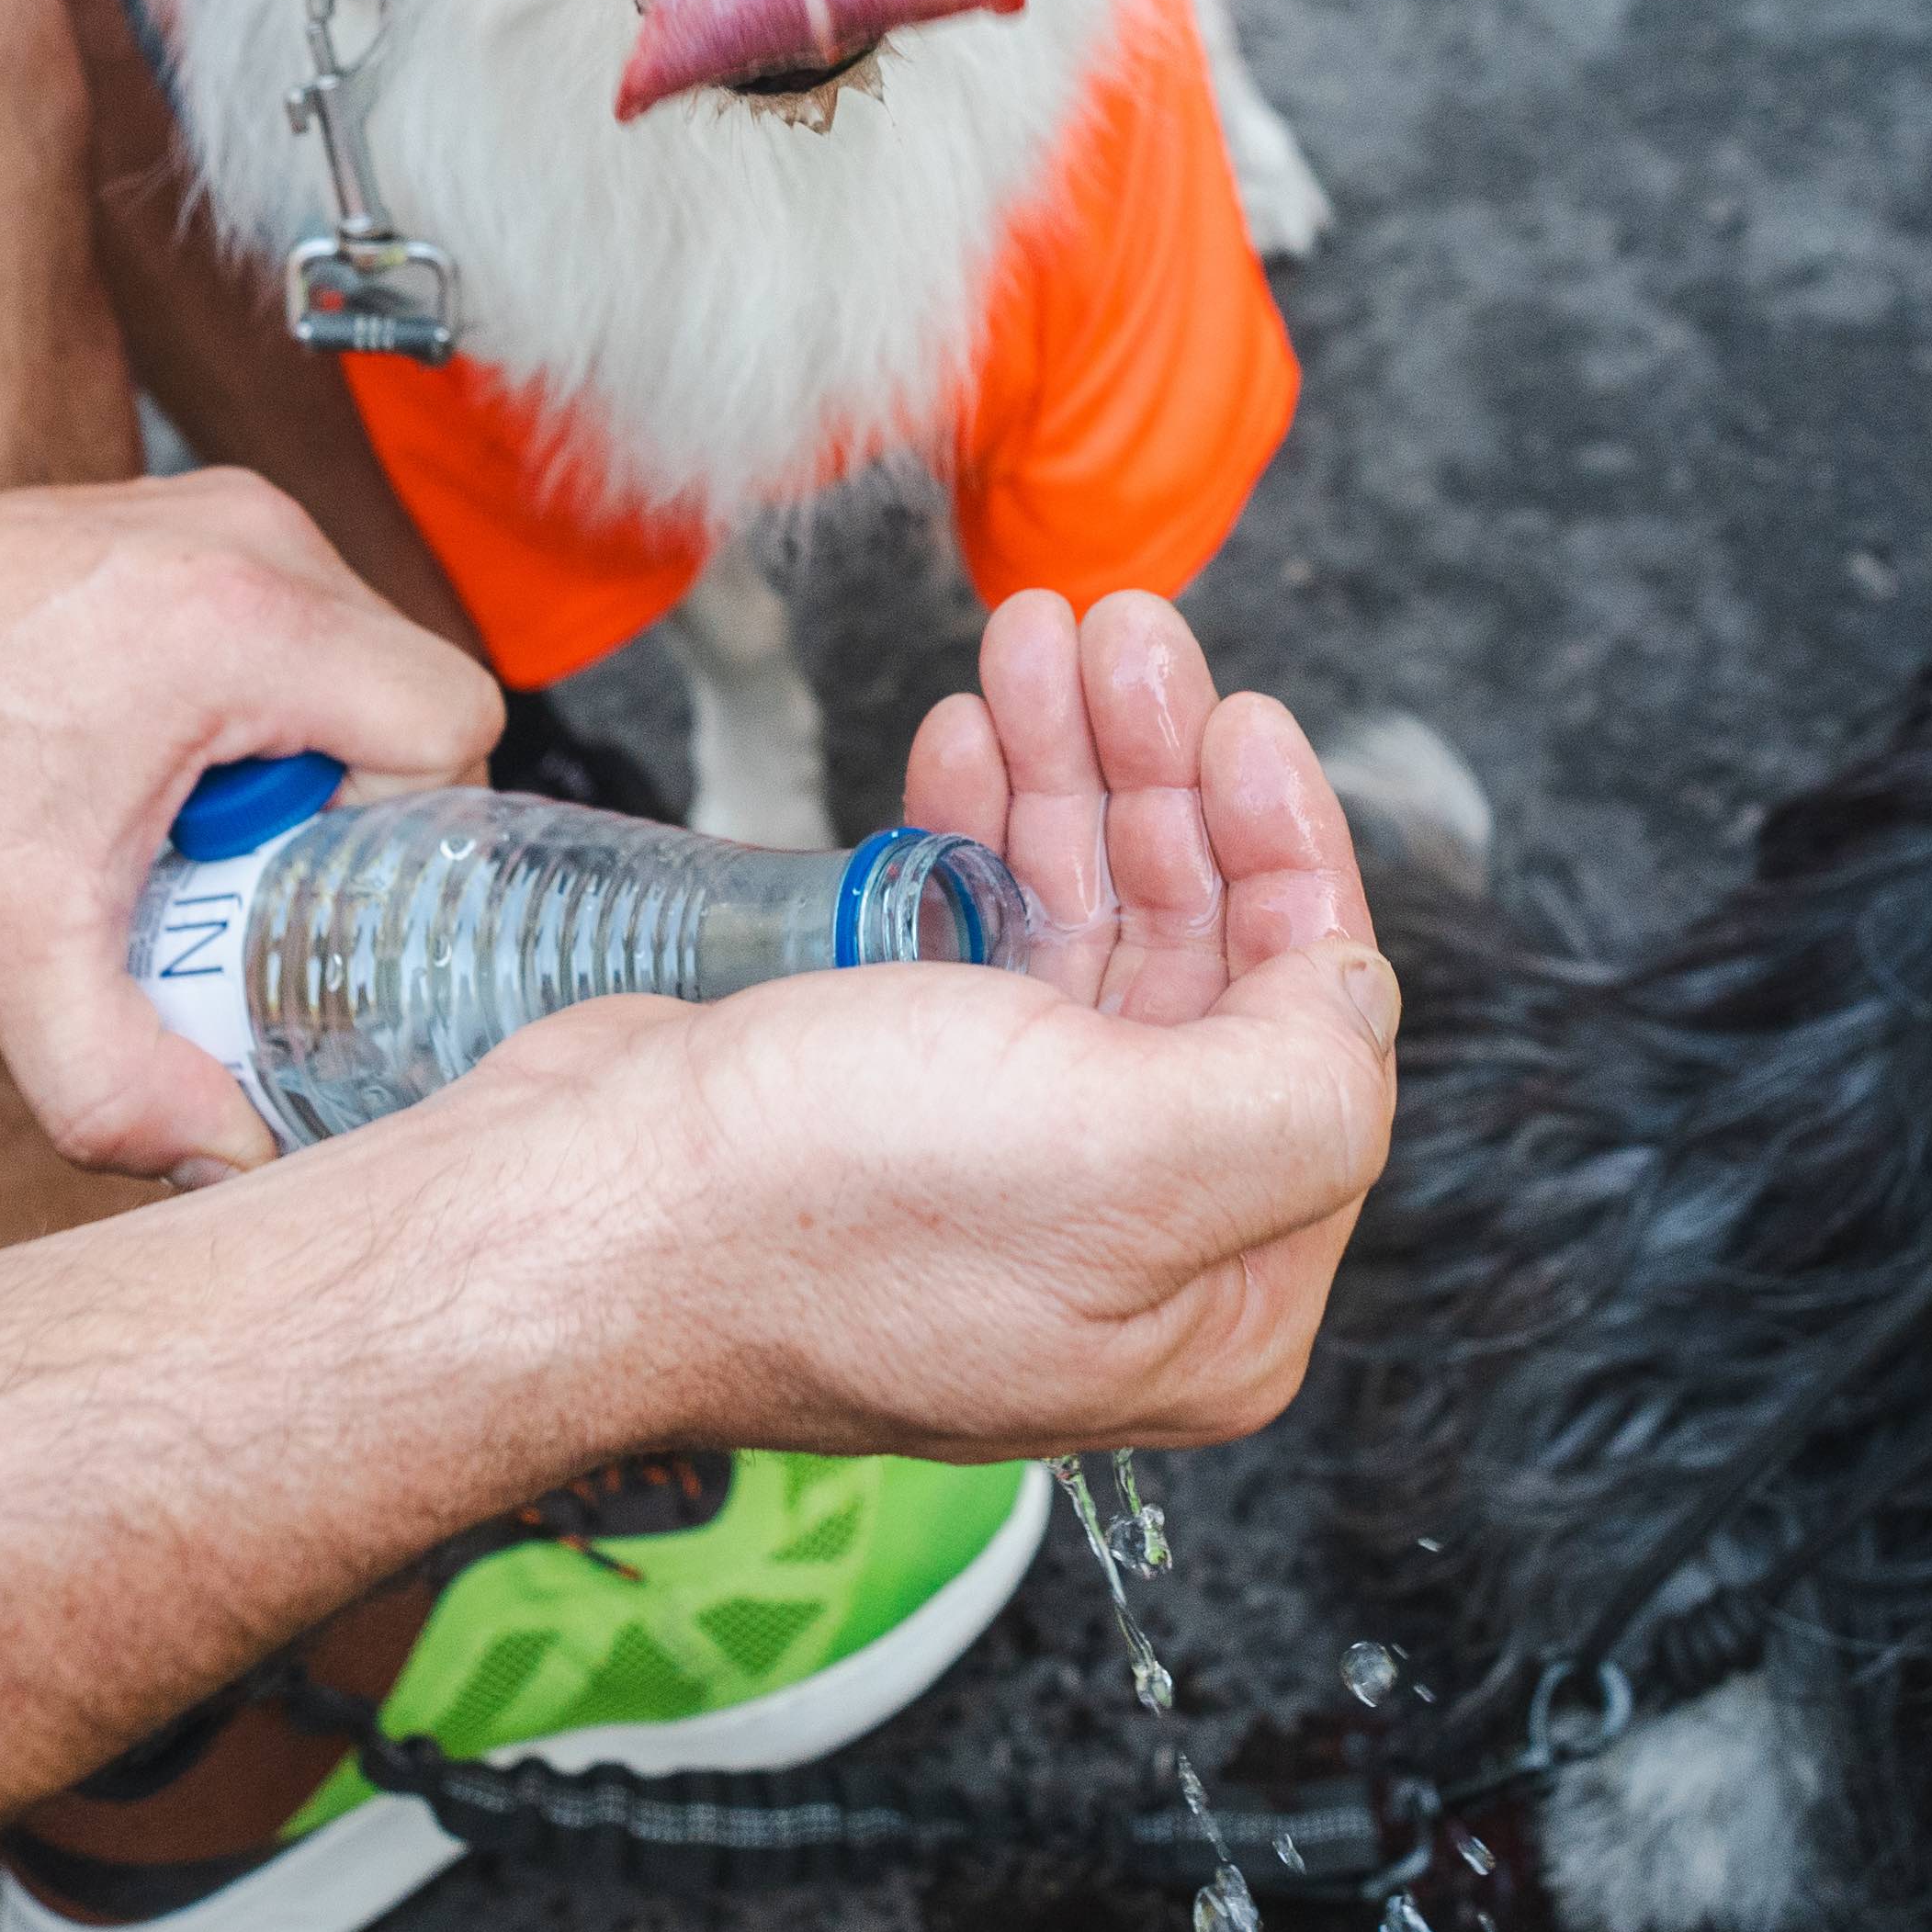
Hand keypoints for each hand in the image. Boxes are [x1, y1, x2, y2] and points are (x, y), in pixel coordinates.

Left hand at [0, 470, 501, 1179]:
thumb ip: (118, 1085)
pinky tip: (171, 750)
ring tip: (199, 810)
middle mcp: (259, 539)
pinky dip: (268, 693)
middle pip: (422, 690)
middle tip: (251, 868)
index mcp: (247, 624)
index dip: (409, 831)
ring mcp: (230, 508)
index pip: (454, 727)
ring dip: (315, 746)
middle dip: (360, 802)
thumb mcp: (11, 949)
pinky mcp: (198, 508)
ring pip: (367, 651)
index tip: (312, 886)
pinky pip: (305, 613)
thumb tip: (233, 1165)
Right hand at [424, 592, 1393, 1459]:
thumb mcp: (1138, 1158)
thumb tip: (1352, 988)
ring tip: (1030, 638)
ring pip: (1085, 924)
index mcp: (1217, 1297)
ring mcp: (1004, 1166)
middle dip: (1162, 778)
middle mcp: (1127, 1239)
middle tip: (1121, 634)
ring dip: (1069, 769)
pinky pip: (980, 935)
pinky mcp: (892, 1101)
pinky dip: (981, 826)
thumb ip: (1304, 1085)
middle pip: (1198, 958)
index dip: (1289, 858)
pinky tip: (963, 739)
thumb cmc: (832, 1212)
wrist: (580, 1220)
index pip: (1317, 1039)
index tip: (1242, 722)